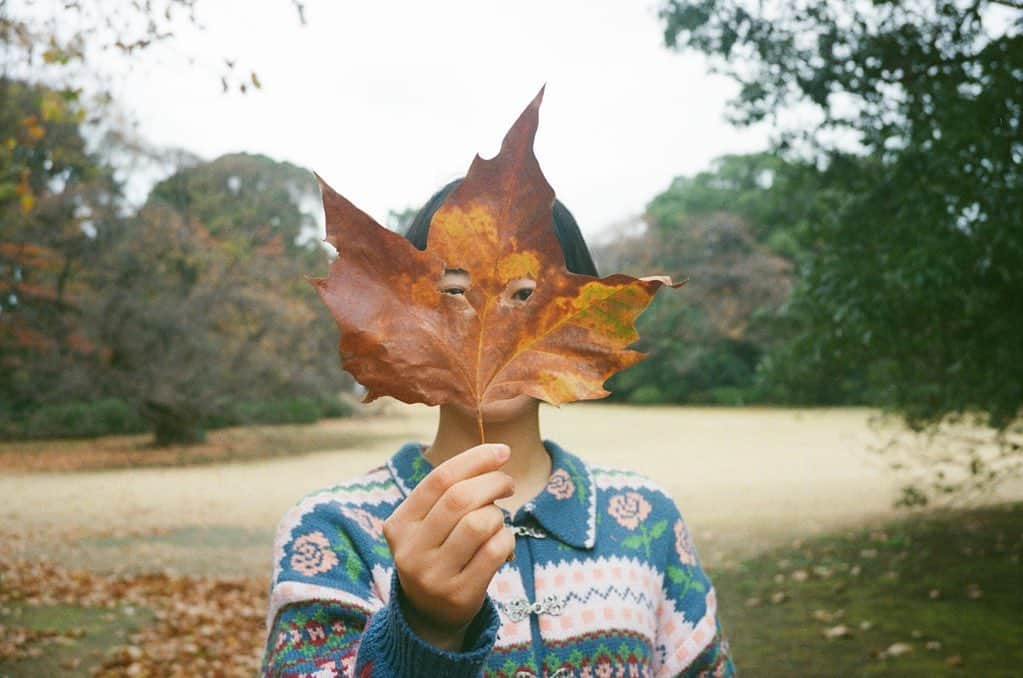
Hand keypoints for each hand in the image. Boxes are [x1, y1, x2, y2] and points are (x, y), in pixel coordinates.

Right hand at [381, 443, 515, 650]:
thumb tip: (495, 454)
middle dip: (493, 482)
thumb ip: (449, 491)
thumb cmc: (437, 551)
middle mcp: (411, 550)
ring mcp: (433, 575)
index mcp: (399, 524)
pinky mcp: (460, 594)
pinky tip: (502, 543)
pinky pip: (495, 551)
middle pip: (460, 498)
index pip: (439, 479)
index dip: (474, 459)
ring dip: (499, 514)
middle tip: (507, 483)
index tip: (502, 451)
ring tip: (497, 519)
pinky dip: (506, 539)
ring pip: (480, 523)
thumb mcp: (428, 523)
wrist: (430, 612)